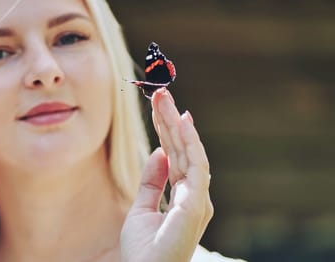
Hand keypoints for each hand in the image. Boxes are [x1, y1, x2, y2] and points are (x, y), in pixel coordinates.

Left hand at [120, 88, 212, 261]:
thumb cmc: (143, 250)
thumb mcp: (142, 207)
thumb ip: (152, 181)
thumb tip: (158, 152)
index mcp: (182, 195)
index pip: (175, 156)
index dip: (167, 131)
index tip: (160, 107)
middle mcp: (194, 194)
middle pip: (181, 149)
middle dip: (170, 120)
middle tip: (160, 93)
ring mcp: (198, 198)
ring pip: (188, 151)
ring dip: (176, 122)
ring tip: (164, 97)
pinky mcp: (197, 202)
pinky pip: (195, 163)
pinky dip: (189, 140)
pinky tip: (180, 119)